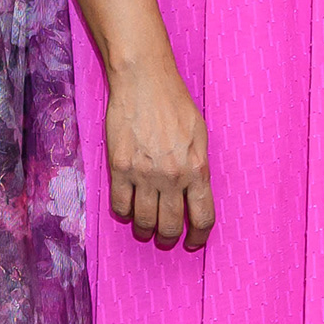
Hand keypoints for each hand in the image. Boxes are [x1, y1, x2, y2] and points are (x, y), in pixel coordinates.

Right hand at [107, 53, 214, 252]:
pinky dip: (123, 213)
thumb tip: (195, 192)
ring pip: (144, 221)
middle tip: (164, 238)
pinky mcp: (120, 168)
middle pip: (170, 226)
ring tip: (144, 227)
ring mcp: (144, 174)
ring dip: (144, 229)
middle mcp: (172, 177)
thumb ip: (198, 165)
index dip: (198, 237)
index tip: (193, 242)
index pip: (202, 218)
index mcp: (197, 169)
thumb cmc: (174, 102)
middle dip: (168, 238)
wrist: (144, 81)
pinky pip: (120, 206)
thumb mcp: (199, 134)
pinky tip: (126, 210)